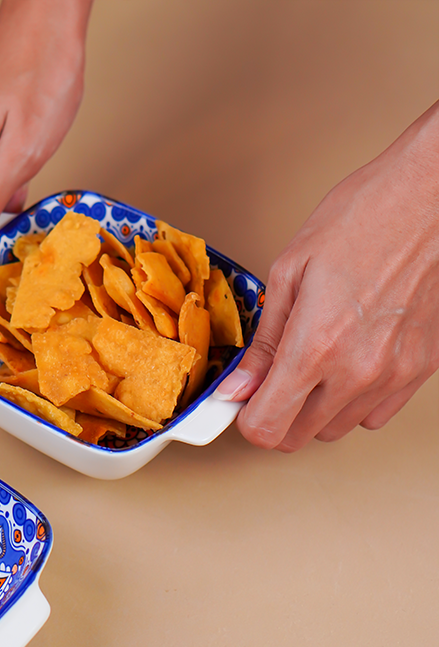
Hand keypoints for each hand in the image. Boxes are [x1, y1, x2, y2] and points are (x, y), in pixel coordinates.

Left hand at [215, 101, 438, 450]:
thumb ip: (264, 342)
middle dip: (275, 415)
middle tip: (270, 381)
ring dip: (312, 409)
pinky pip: (374, 415)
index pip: (267, 427)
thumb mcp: (290, 273)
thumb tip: (238, 386)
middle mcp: (357, 371)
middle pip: (297, 437)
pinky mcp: (420, 370)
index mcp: (316, 345)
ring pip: (335, 430)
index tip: (242, 400)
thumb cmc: (361, 219)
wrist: (429, 197)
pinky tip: (345, 365)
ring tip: (311, 365)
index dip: (246, 418)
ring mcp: (394, 375)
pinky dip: (351, 402)